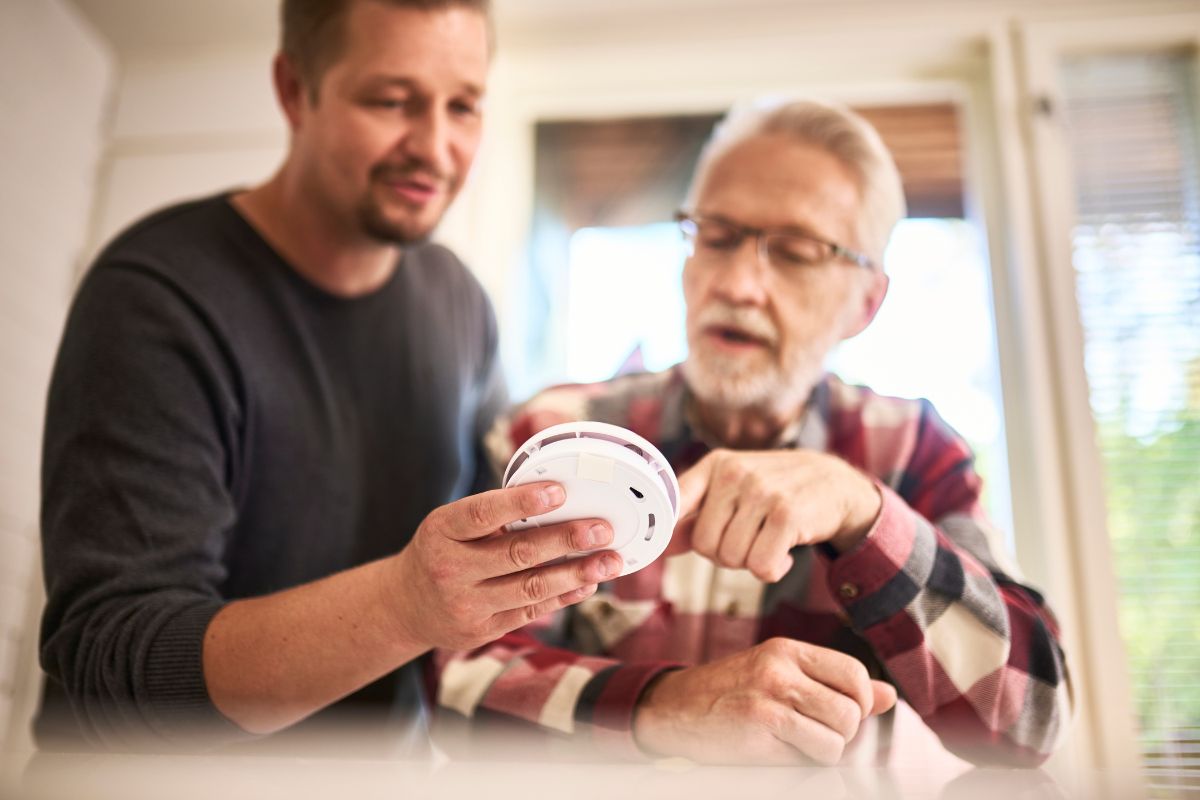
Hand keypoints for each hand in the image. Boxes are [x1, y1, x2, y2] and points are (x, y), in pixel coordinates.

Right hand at [384, 482, 622, 649]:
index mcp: (441, 531)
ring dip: (576, 573)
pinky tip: (588, 583)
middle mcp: (450, 569)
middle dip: (566, 540)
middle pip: (517, 553)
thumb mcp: (449, 525)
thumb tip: (554, 500)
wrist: (406, 607)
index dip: (522, 502)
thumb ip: (491, 516)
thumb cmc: (440, 552)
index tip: (559, 492)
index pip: (483, 513)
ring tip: (609, 561)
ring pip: (531, 587)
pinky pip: (531, 611)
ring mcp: (466, 604)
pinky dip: (564, 596)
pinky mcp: (483, 630)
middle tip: (602, 529)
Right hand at [633, 638, 896, 764]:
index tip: (838, 715)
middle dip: (840, 734)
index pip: (854, 674)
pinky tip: (777, 751)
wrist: (674, 709)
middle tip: (811, 734)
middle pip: (851, 710)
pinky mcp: (760, 725)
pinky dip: (804, 762)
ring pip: (838, 737)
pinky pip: (813, 754)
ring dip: (824, 751)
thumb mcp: (778, 675)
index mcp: (788, 650)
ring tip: (795, 744)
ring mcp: (770, 696)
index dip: (859, 703)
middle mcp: (780, 667)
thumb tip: (888, 696)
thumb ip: (832, 684)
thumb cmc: (729, 694)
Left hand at [672, 449, 881, 580]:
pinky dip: (773, 569)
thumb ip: (696, 517)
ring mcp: (761, 492)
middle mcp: (735, 473)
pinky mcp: (787, 515)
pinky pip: (761, 567)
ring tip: (768, 540)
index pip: (674, 502)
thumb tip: (661, 547)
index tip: (658, 551)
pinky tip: (784, 550)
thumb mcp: (734, 492)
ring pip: (732, 559)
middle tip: (749, 539)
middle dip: (724, 554)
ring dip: (751, 562)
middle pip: (704, 545)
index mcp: (716, 465)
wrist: (836, 484)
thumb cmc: (775, 492)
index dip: (665, 532)